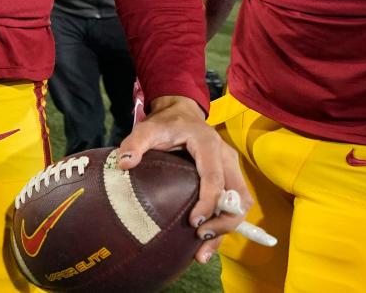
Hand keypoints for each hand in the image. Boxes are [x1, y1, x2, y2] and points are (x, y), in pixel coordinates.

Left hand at [116, 95, 250, 263]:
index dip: (208, 202)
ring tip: (203, 250)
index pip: (214, 178)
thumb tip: (124, 163)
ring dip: (226, 229)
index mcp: (209, 144)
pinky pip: (234, 205)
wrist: (181, 113)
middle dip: (224, 222)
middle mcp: (226, 157)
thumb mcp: (147, 128)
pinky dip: (224, 225)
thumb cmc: (166, 123)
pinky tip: (206, 243)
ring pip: (241, 204)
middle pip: (238, 196)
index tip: (194, 222)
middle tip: (200, 238)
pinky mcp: (229, 178)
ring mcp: (230, 168)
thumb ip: (135, 143)